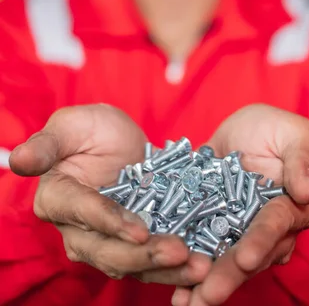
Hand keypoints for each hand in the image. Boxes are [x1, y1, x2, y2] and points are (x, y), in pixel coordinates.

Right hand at [9, 104, 210, 284]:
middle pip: (107, 250)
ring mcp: (107, 241)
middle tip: (181, 251)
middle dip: (144, 255)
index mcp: (57, 198)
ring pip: (132, 264)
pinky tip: (204, 265)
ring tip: (200, 267)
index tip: (139, 231)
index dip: (109, 223)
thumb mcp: (71, 125)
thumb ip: (47, 144)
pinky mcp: (134, 245)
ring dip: (166, 269)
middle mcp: (78, 229)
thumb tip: (19, 160)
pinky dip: (176, 267)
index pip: (82, 213)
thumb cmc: (90, 129)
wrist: (119, 141)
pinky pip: (152, 262)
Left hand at [172, 104, 308, 305]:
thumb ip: (300, 160)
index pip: (275, 225)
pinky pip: (202, 250)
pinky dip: (187, 270)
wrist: (244, 129)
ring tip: (184, 303)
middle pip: (249, 254)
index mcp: (291, 207)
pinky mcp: (213, 227)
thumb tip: (306, 192)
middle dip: (228, 276)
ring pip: (224, 261)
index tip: (246, 258)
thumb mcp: (294, 134)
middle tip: (206, 294)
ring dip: (205, 284)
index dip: (261, 241)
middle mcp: (267, 228)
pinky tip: (174, 291)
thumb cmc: (276, 128)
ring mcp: (239, 231)